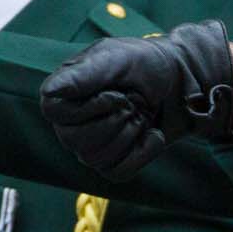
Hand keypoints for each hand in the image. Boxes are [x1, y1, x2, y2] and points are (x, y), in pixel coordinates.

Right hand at [39, 20, 232, 178]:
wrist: (182, 81)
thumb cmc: (146, 64)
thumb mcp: (118, 59)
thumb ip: (84, 74)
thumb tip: (49, 91)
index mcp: (62, 95)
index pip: (55, 113)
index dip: (92, 106)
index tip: (117, 93)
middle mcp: (69, 124)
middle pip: (76, 140)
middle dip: (117, 119)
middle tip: (133, 102)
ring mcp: (89, 146)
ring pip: (97, 158)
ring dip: (131, 133)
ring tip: (141, 113)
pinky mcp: (114, 162)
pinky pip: (119, 172)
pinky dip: (144, 152)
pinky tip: (152, 133)